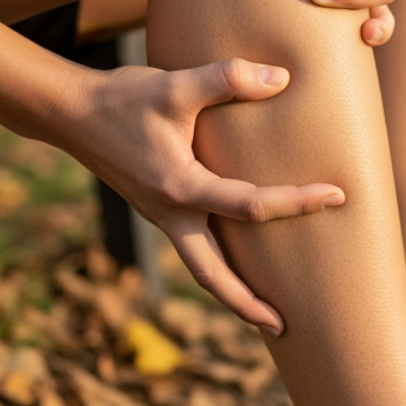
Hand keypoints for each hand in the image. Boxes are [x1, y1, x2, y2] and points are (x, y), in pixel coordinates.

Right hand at [64, 58, 343, 335]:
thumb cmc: (123, 98)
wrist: (69, 112)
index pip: (251, 206)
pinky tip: (239, 259)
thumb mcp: (175, 84)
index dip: (296, 202)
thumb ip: (228, 78)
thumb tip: (282, 79)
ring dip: (232, 292)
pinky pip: (193, 247)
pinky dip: (217, 264)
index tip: (336, 196)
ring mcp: (162, 216)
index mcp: (180, 189)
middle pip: (213, 276)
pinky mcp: (158, 208)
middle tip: (284, 327)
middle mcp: (171, 213)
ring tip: (266, 312)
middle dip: (247, 304)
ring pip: (201, 268)